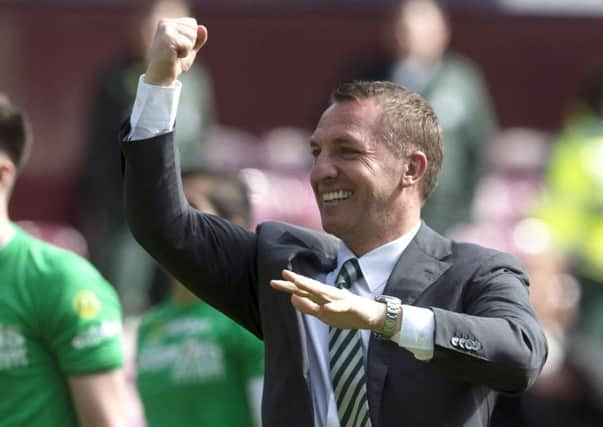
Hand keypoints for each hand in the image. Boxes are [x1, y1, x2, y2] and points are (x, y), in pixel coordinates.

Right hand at [145, 17, 207, 85]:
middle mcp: (165, 23)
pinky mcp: (167, 38)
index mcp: (168, 23)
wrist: (162, 77)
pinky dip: (184, 53)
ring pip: (192, 35)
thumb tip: (203, 28)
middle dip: (190, 43)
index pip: (193, 23)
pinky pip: (187, 44)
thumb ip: (198, 39)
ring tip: (175, 55)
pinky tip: (174, 57)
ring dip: (187, 49)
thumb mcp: (190, 50)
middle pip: (194, 28)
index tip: (179, 48)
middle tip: (177, 53)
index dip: (191, 39)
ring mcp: (165, 29)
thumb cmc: (174, 64)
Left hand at [270, 270, 385, 330]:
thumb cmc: (346, 313)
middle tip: (283, 274)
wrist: (371, 316)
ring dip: (311, 287)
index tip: (273, 282)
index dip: (288, 286)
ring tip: (298, 283)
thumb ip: (308, 306)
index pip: (302, 291)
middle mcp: (328, 295)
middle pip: (310, 287)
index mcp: (321, 297)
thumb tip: (292, 298)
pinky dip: (333, 307)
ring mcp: (339, 300)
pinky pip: (340, 307)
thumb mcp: (323, 313)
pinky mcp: (350, 307)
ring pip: (323, 293)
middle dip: (297, 281)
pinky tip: (325, 308)